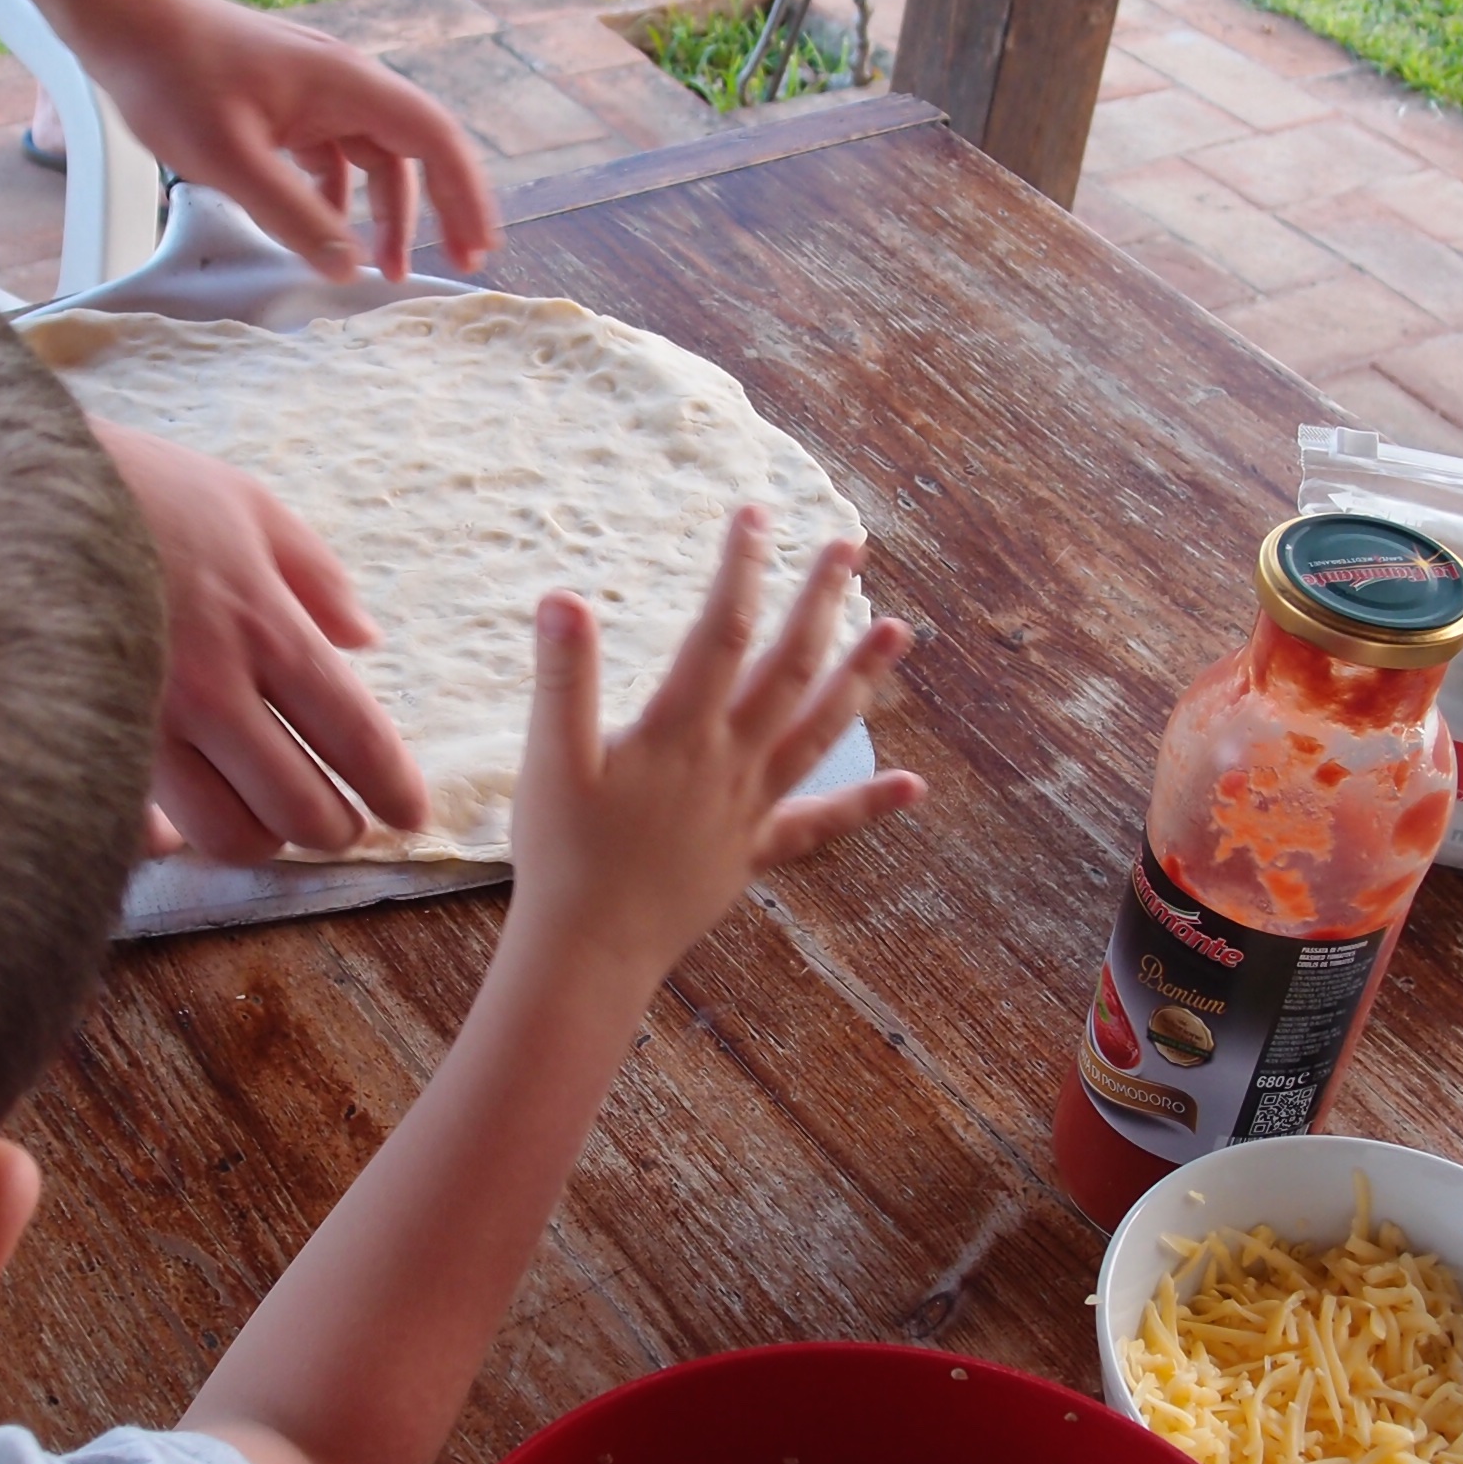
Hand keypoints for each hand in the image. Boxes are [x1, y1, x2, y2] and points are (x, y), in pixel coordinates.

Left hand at [90, 0, 499, 282]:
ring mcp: (316, 96)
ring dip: (384, 214)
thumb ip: (294, 216)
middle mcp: (344, 86)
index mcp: (347, 86)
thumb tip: (348, 267)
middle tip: (450, 266)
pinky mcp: (288, 108)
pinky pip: (333, 160)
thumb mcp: (232, 159)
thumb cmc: (172, 74)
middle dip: (438, 212)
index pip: (435, 140)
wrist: (123, 20)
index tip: (476, 248)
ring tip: (379, 269)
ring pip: (373, 161)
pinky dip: (338, 201)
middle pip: (415, 153)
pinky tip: (323, 235)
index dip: (465, 196)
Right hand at [91, 420, 429, 861]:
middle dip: (333, 828)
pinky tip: (180, 825)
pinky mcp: (81, 745)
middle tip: (339, 823)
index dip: (393, 789)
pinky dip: (170, 838)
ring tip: (268, 824)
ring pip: (226, 835)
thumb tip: (365, 640)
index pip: (355, 737)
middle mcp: (210, 690)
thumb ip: (315, 574)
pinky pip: (138, 827)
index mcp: (264, 627)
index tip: (410, 815)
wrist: (0, 488)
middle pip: (300, 806)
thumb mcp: (242, 502)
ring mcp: (141, 726)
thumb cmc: (131, 485)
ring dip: (261, 840)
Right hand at [507, 509, 922, 981]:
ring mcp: (750, 806)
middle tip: (849, 545)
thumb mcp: (550, 761)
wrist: (591, 950)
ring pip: (820, 730)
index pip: (721, 631)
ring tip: (900, 631)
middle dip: (821, 601)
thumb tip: (564, 599)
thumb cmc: (563, 855)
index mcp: (680, 733)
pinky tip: (912, 786)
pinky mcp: (753, 849)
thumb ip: (564, 679)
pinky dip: (867, 804)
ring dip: (863, 678)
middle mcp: (730, 761)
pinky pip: (819, 823)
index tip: (755, 513)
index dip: (741, 568)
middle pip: (789, 667)